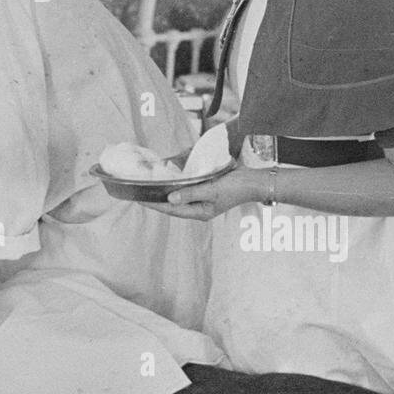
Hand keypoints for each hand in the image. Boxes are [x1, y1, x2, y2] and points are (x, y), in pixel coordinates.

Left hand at [139, 165, 263, 220]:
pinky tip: (168, 181)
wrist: (254, 181)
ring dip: (165, 193)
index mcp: (200, 212)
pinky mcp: (206, 192)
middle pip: (172, 206)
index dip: (155, 205)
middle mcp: (199, 209)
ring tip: (149, 187)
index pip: (171, 210)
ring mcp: (202, 201)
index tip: (139, 200)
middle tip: (139, 193)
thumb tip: (170, 199)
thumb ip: (191, 193)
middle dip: (156, 200)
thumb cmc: (235, 186)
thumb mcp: (212, 190)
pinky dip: (175, 186)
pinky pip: (186, 191)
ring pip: (178, 199)